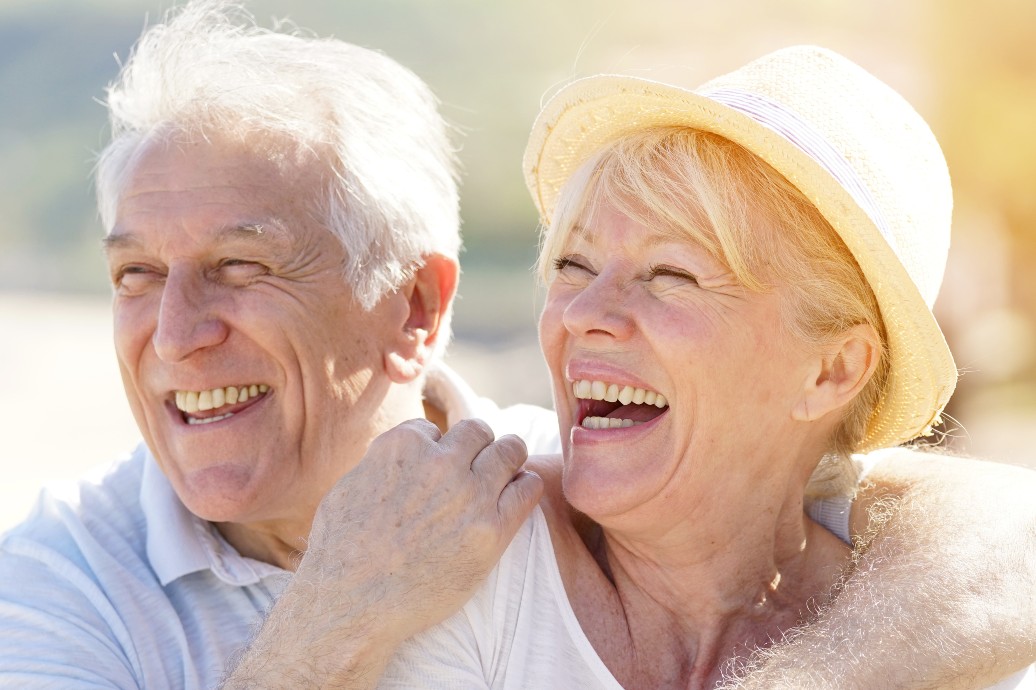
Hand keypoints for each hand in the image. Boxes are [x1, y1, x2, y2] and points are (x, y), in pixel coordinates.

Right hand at [302, 417, 542, 645]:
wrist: (352, 606)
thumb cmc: (341, 552)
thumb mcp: (348, 486)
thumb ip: (380, 462)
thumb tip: (397, 454)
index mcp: (403, 446)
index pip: (435, 429)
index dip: (436, 448)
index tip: (435, 470)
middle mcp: (440, 463)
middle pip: (479, 431)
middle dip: (477, 446)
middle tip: (477, 466)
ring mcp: (470, 495)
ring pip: (511, 450)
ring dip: (510, 458)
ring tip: (508, 472)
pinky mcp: (492, 530)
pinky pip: (528, 489)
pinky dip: (526, 486)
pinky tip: (518, 493)